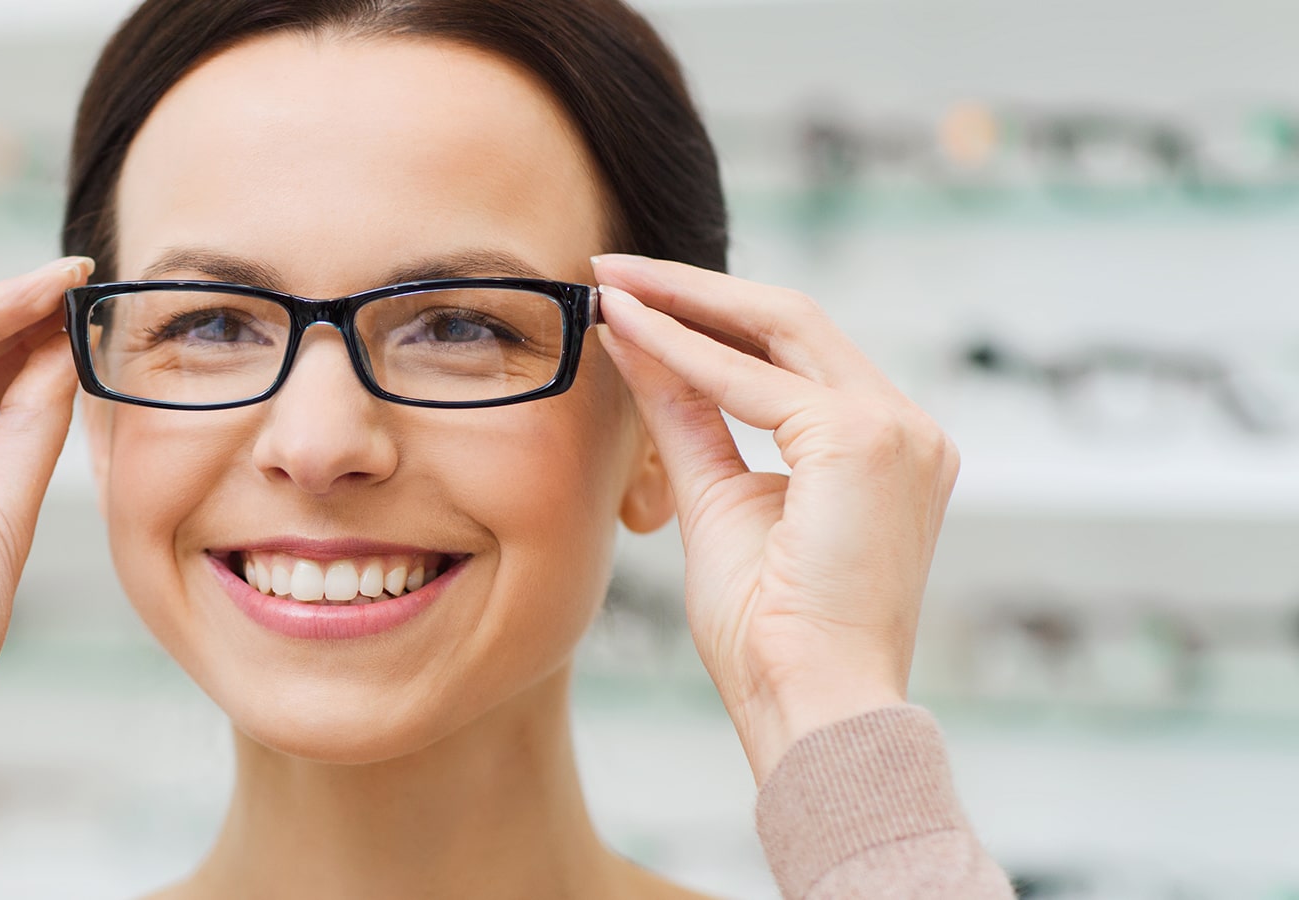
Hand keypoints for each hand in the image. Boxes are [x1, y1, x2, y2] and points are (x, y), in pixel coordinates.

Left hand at [591, 254, 959, 782]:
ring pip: (780, 328)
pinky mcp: (866, 442)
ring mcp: (899, 431)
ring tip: (611, 281)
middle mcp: (909, 430)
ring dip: (686, 301)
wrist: (810, 704)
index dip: (709, 316)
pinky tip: (629, 329)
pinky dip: (685, 350)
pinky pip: (755, 381)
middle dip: (695, 288)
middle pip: (793, 321)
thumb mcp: (718, 501)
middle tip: (611, 267)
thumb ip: (687, 420)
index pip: (794, 352)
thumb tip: (637, 343)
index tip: (631, 297)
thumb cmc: (769, 634)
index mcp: (886, 447)